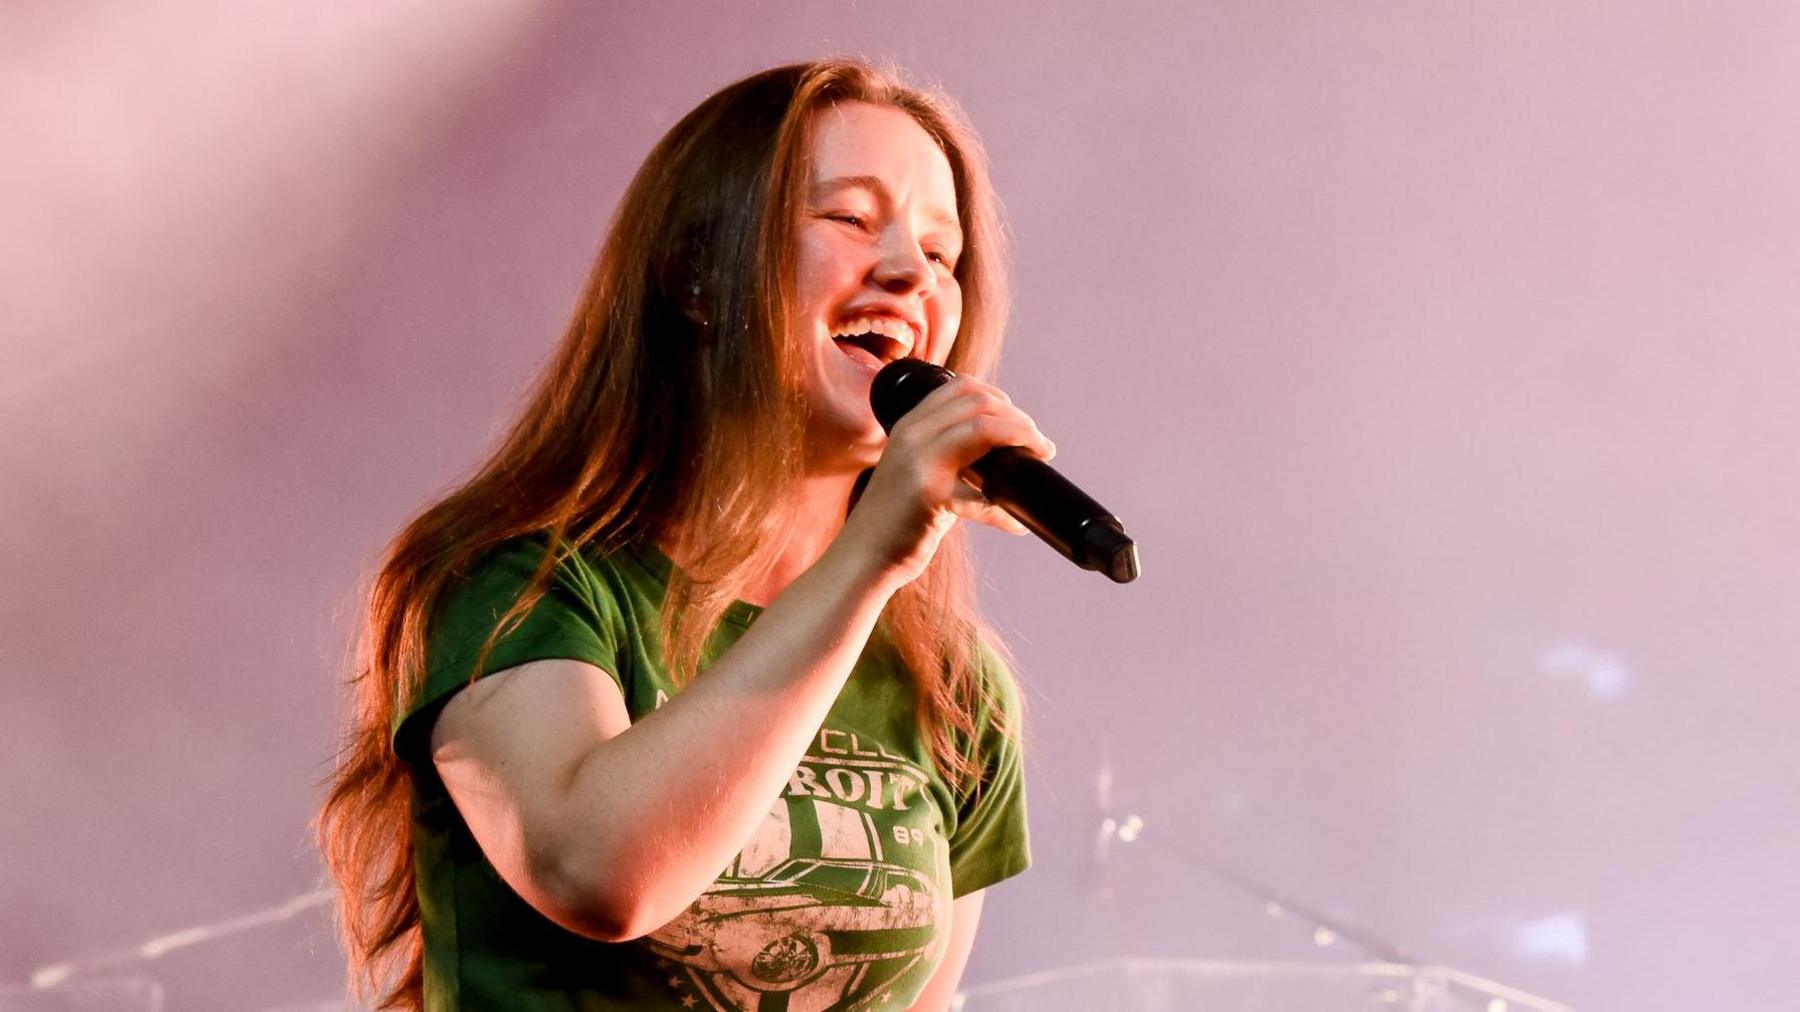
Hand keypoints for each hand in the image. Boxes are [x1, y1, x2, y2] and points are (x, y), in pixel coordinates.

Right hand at [834, 374, 1055, 589]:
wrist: (864, 556)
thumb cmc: (897, 520)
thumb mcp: (917, 470)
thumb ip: (948, 453)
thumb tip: (1001, 453)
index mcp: (910, 425)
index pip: (963, 387)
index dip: (1001, 400)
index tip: (1021, 425)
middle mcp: (912, 434)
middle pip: (979, 401)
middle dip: (1020, 419)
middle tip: (1039, 445)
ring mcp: (918, 461)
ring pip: (983, 428)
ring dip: (1023, 439)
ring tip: (1039, 459)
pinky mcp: (929, 495)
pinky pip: (984, 493)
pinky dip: (1006, 510)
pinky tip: (1016, 523)